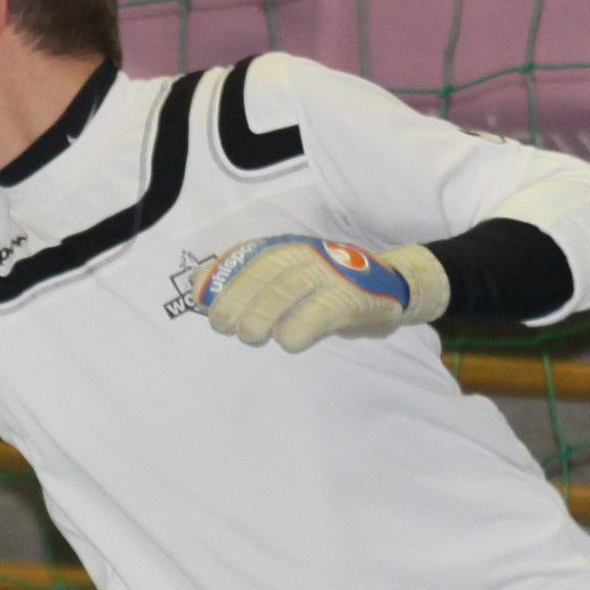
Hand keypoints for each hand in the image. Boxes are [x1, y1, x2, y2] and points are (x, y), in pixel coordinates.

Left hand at [190, 235, 447, 351]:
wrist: (393, 288)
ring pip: (286, 290)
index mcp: (288, 247)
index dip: (221, 281)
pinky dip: (298, 329)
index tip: (204, 306)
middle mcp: (308, 252)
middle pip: (261, 272)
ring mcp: (332, 273)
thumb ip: (244, 281)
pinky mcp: (352, 297)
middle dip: (234, 301)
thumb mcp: (287, 280)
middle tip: (226, 328)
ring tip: (252, 336)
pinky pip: (319, 311)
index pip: (246, 257)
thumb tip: (197, 287)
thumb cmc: (328, 290)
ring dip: (260, 317)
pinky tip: (289, 342)